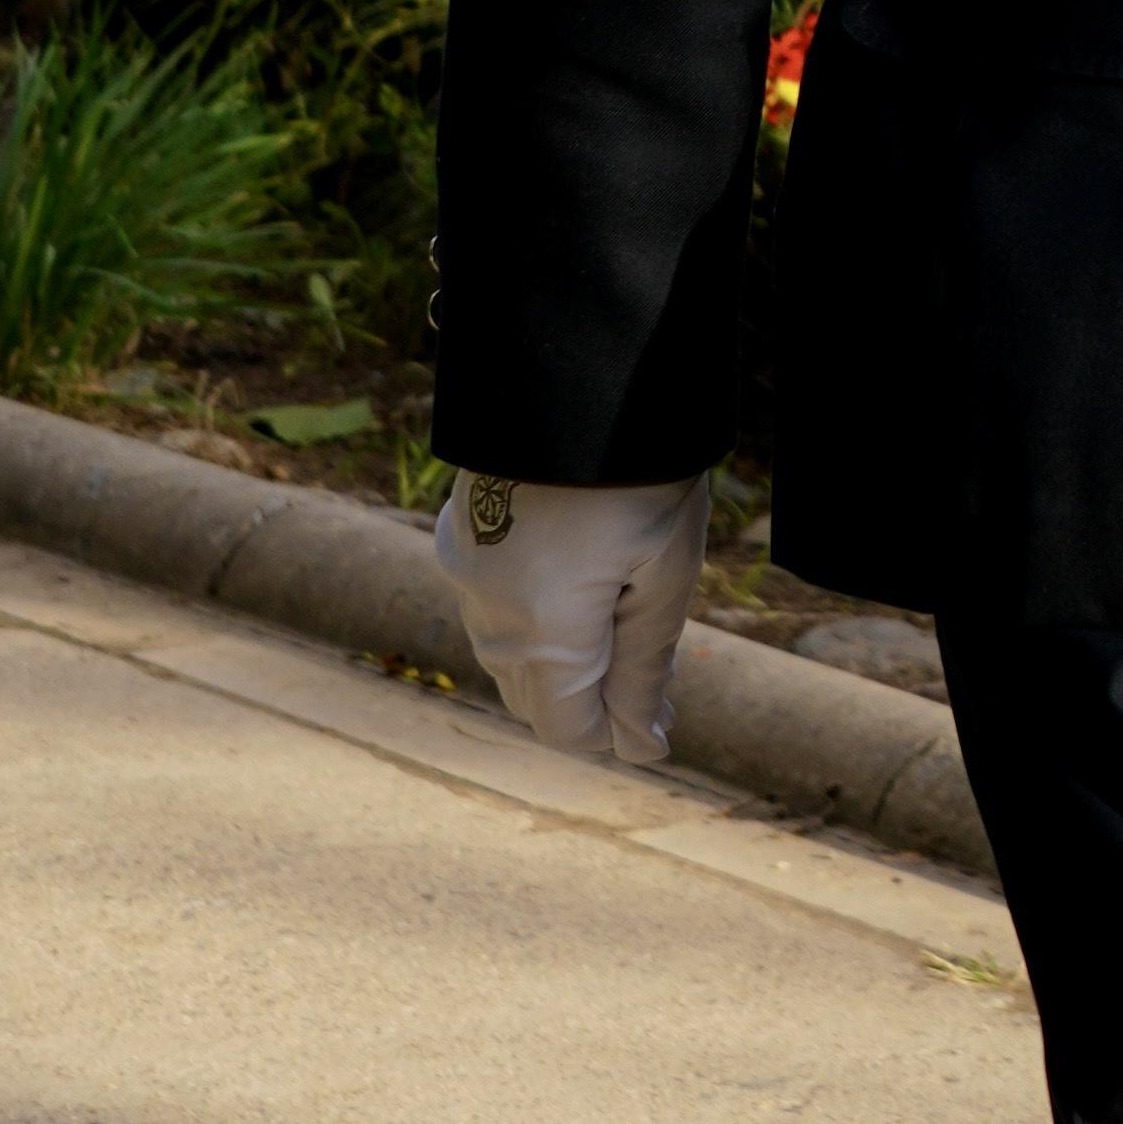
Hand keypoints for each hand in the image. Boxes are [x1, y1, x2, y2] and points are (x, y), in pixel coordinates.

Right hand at [441, 466, 712, 767]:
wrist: (571, 375)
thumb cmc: (636, 476)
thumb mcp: (663, 575)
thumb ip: (643, 669)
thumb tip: (640, 748)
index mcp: (543, 637)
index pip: (568, 730)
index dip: (616, 735)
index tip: (662, 718)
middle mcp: (488, 618)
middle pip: (535, 699)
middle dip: (590, 701)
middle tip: (654, 677)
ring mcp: (465, 576)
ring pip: (510, 656)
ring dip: (561, 659)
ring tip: (624, 620)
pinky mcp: (458, 538)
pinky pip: (492, 608)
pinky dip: (533, 617)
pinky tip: (578, 581)